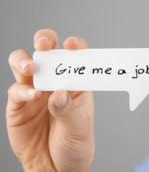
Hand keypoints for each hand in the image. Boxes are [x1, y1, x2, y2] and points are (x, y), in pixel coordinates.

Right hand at [6, 29, 94, 171]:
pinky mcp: (18, 105)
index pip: (76, 56)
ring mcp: (35, 91)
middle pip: (47, 52)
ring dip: (25, 61)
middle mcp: (55, 82)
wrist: (56, 167)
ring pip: (24, 64)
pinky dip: (22, 91)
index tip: (71, 44)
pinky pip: (16, 91)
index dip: (74, 45)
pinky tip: (32, 97)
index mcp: (76, 83)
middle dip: (44, 40)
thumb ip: (69, 111)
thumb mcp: (79, 128)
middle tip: (44, 43)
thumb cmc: (74, 144)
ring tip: (32, 69)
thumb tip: (59, 94)